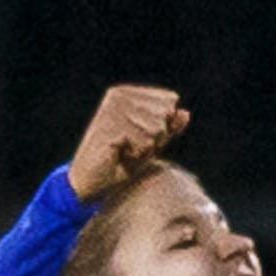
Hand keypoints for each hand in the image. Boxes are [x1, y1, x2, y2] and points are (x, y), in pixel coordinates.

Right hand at [67, 84, 188, 200]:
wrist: (90, 182)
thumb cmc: (120, 162)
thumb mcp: (152, 143)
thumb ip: (169, 127)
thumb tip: (185, 113)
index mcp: (128, 93)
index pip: (170, 100)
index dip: (163, 125)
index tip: (140, 137)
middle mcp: (119, 95)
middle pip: (164, 113)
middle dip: (155, 136)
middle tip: (131, 146)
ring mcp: (113, 109)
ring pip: (156, 127)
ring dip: (144, 146)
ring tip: (124, 151)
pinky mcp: (110, 125)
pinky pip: (144, 141)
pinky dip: (136, 154)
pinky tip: (118, 155)